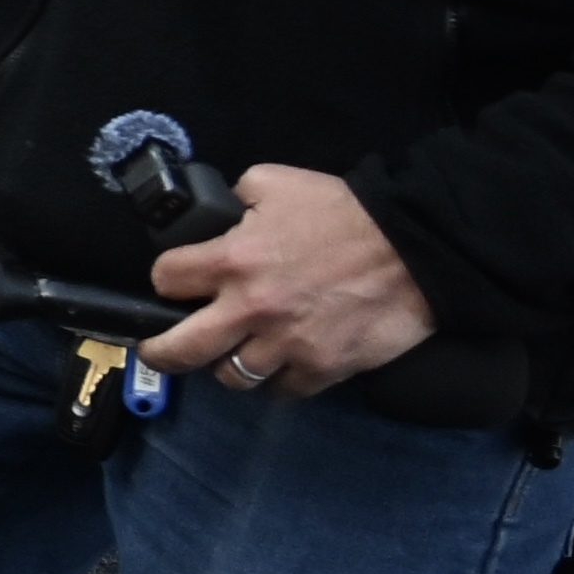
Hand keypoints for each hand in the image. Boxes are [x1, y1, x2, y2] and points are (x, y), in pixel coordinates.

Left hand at [141, 162, 441, 393]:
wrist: (414, 248)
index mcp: (233, 260)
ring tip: (234, 353)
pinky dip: (280, 380)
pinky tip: (282, 363)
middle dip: (160, 353)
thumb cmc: (342, 212)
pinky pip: (285, 390)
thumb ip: (236, 198)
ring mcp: (288, 345)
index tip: (174, 283)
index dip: (166, 280)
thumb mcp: (274, 183)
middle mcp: (251, 309)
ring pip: (234, 378)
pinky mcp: (324, 368)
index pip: (165, 280)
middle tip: (159, 350)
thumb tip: (220, 214)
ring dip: (229, 366)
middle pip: (181, 350)